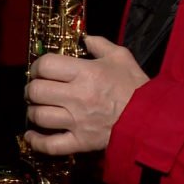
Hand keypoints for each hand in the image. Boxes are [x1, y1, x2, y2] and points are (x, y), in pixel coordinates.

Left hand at [23, 35, 148, 155]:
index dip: (38, 66)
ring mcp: (76, 121)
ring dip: (33, 111)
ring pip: (39, 116)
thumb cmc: (135, 86)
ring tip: (37, 108)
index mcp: (85, 73)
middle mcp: (76, 96)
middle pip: (37, 91)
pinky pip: (50, 145)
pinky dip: (36, 141)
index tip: (40, 69)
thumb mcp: (121, 57)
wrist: (151, 119)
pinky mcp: (80, 142)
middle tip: (36, 88)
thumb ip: (100, 44)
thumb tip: (85, 38)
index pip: (46, 65)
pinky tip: (31, 135)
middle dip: (32, 89)